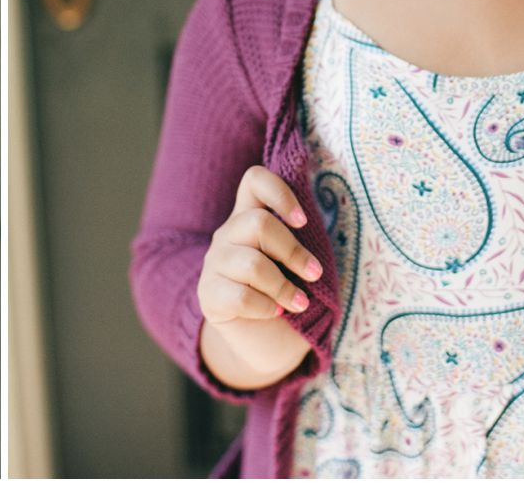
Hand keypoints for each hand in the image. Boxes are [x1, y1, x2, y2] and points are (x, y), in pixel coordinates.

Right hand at [199, 165, 324, 323]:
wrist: (265, 343)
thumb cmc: (288, 296)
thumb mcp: (298, 267)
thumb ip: (302, 244)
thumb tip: (315, 236)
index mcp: (251, 218)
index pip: (254, 180)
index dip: (279, 192)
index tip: (302, 221)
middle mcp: (228, 235)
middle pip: (258, 223)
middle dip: (293, 251)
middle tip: (314, 274)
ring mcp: (214, 264)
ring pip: (251, 264)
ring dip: (284, 286)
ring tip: (300, 303)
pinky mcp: (208, 295)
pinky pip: (241, 297)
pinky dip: (266, 308)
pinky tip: (273, 312)